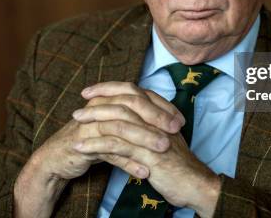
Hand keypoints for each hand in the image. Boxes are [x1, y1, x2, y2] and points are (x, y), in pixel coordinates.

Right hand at [13, 81, 184, 217]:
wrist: (58, 157)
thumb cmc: (91, 140)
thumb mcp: (116, 127)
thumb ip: (136, 120)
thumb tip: (165, 119)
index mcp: (110, 98)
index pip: (141, 95)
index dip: (162, 106)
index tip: (180, 120)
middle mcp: (100, 106)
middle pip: (132, 106)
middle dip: (156, 117)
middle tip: (175, 129)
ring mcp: (91, 123)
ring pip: (122, 128)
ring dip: (144, 138)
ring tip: (163, 148)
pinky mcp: (83, 143)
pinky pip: (109, 151)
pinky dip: (127, 163)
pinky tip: (143, 172)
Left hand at [76, 83, 221, 216]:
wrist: (194, 183)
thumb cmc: (178, 163)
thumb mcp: (164, 137)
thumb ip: (150, 124)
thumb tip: (133, 116)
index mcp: (160, 112)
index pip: (132, 91)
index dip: (109, 88)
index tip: (90, 92)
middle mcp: (156, 119)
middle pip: (123, 102)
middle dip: (97, 103)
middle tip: (77, 109)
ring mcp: (152, 135)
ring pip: (117, 121)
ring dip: (92, 121)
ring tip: (75, 124)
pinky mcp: (146, 154)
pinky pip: (115, 146)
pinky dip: (95, 145)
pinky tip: (80, 147)